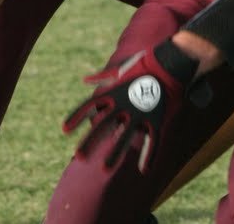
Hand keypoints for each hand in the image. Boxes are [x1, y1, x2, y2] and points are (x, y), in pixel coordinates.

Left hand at [63, 40, 198, 172]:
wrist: (169, 63)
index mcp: (112, 93)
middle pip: (102, 125)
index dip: (76, 118)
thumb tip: (85, 80)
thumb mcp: (118, 71)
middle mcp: (123, 104)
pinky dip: (149, 155)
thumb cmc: (142, 65)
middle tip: (78, 157)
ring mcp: (140, 113)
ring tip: (104, 170)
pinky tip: (144, 170)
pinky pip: (153, 141)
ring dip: (114, 154)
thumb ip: (101, 78)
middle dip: (90, 141)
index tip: (64, 130)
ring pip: (125, 137)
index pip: (88, 106)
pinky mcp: (158, 119)